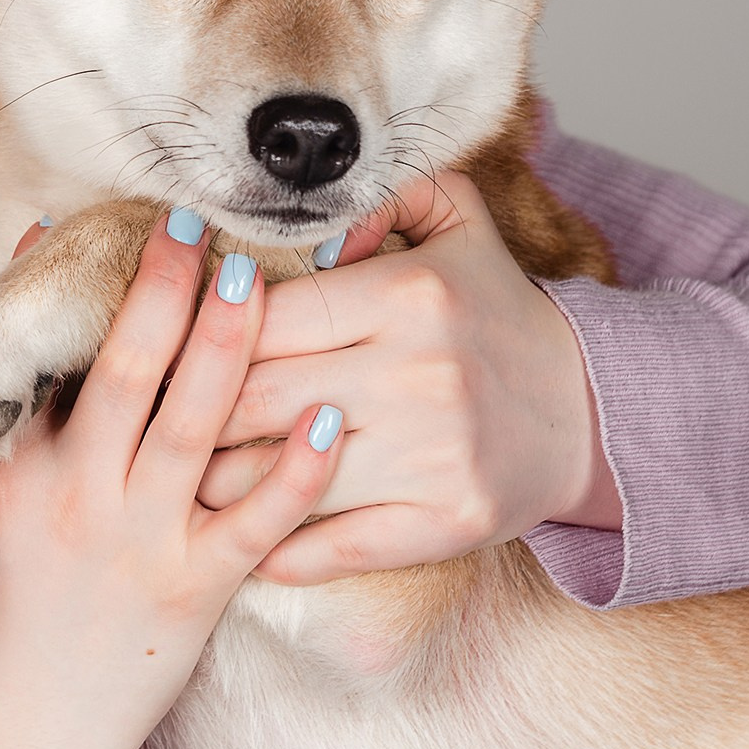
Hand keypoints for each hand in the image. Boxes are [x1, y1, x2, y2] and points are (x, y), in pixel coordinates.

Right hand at [0, 210, 343, 748]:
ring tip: (261, 276)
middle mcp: (80, 493)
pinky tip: (331, 412)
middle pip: (130, 368)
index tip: (117, 224)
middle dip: (165, 287)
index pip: (51, 354)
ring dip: (232, 344)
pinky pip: (260, 518)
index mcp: (12, 468)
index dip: (87, 282)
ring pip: (197, 422)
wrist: (12, 748)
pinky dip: (299, 466)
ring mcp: (143, 542)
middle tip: (196, 223)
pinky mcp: (198, 592)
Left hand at [196, 169, 618, 585]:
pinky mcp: (446, 523)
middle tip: (160, 419)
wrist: (588, 412)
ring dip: (218, 486)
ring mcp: (433, 455)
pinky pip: (332, 546)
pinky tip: (244, 544)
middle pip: (255, 397)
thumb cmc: (493, 314)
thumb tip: (308, 227)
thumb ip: (381, 195)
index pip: (263, 318)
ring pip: (279, 478)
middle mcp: (419, 373)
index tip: (175, 352)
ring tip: (181, 480)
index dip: (207, 337)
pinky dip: (278, 552)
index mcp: (408, 294)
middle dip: (195, 412)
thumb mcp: (456, 222)